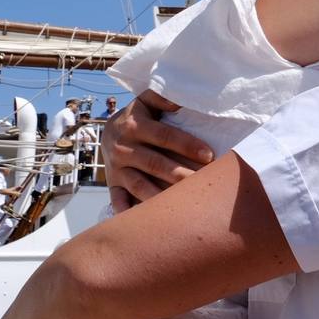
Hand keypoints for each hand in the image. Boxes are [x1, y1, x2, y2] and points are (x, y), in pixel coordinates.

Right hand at [104, 89, 213, 212]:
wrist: (108, 131)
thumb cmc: (140, 116)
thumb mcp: (147, 101)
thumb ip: (162, 96)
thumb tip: (180, 99)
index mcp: (134, 125)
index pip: (165, 136)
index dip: (187, 145)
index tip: (209, 155)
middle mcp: (123, 148)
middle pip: (154, 163)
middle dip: (179, 173)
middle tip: (202, 182)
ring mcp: (116, 169)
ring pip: (139, 185)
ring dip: (160, 196)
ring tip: (182, 205)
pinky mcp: (113, 185)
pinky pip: (119, 201)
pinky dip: (129, 212)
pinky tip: (147, 221)